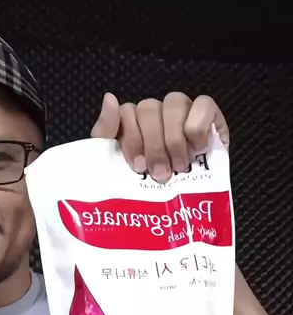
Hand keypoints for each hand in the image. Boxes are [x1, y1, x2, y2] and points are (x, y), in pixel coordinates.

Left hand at [91, 92, 228, 183]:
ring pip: (175, 102)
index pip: (126, 111)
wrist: (173, 216)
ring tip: (180, 166)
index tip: (138, 166)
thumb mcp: (114, 166)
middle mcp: (156, 114)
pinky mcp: (209, 116)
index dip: (132, 138)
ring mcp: (182, 112)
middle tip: (161, 173)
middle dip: (154, 144)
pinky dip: (199, 125)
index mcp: (131, 124)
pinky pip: (204, 104)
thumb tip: (110, 98)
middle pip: (149, 107)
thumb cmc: (142, 190)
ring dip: (175, 138)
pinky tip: (198, 149)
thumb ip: (105, 132)